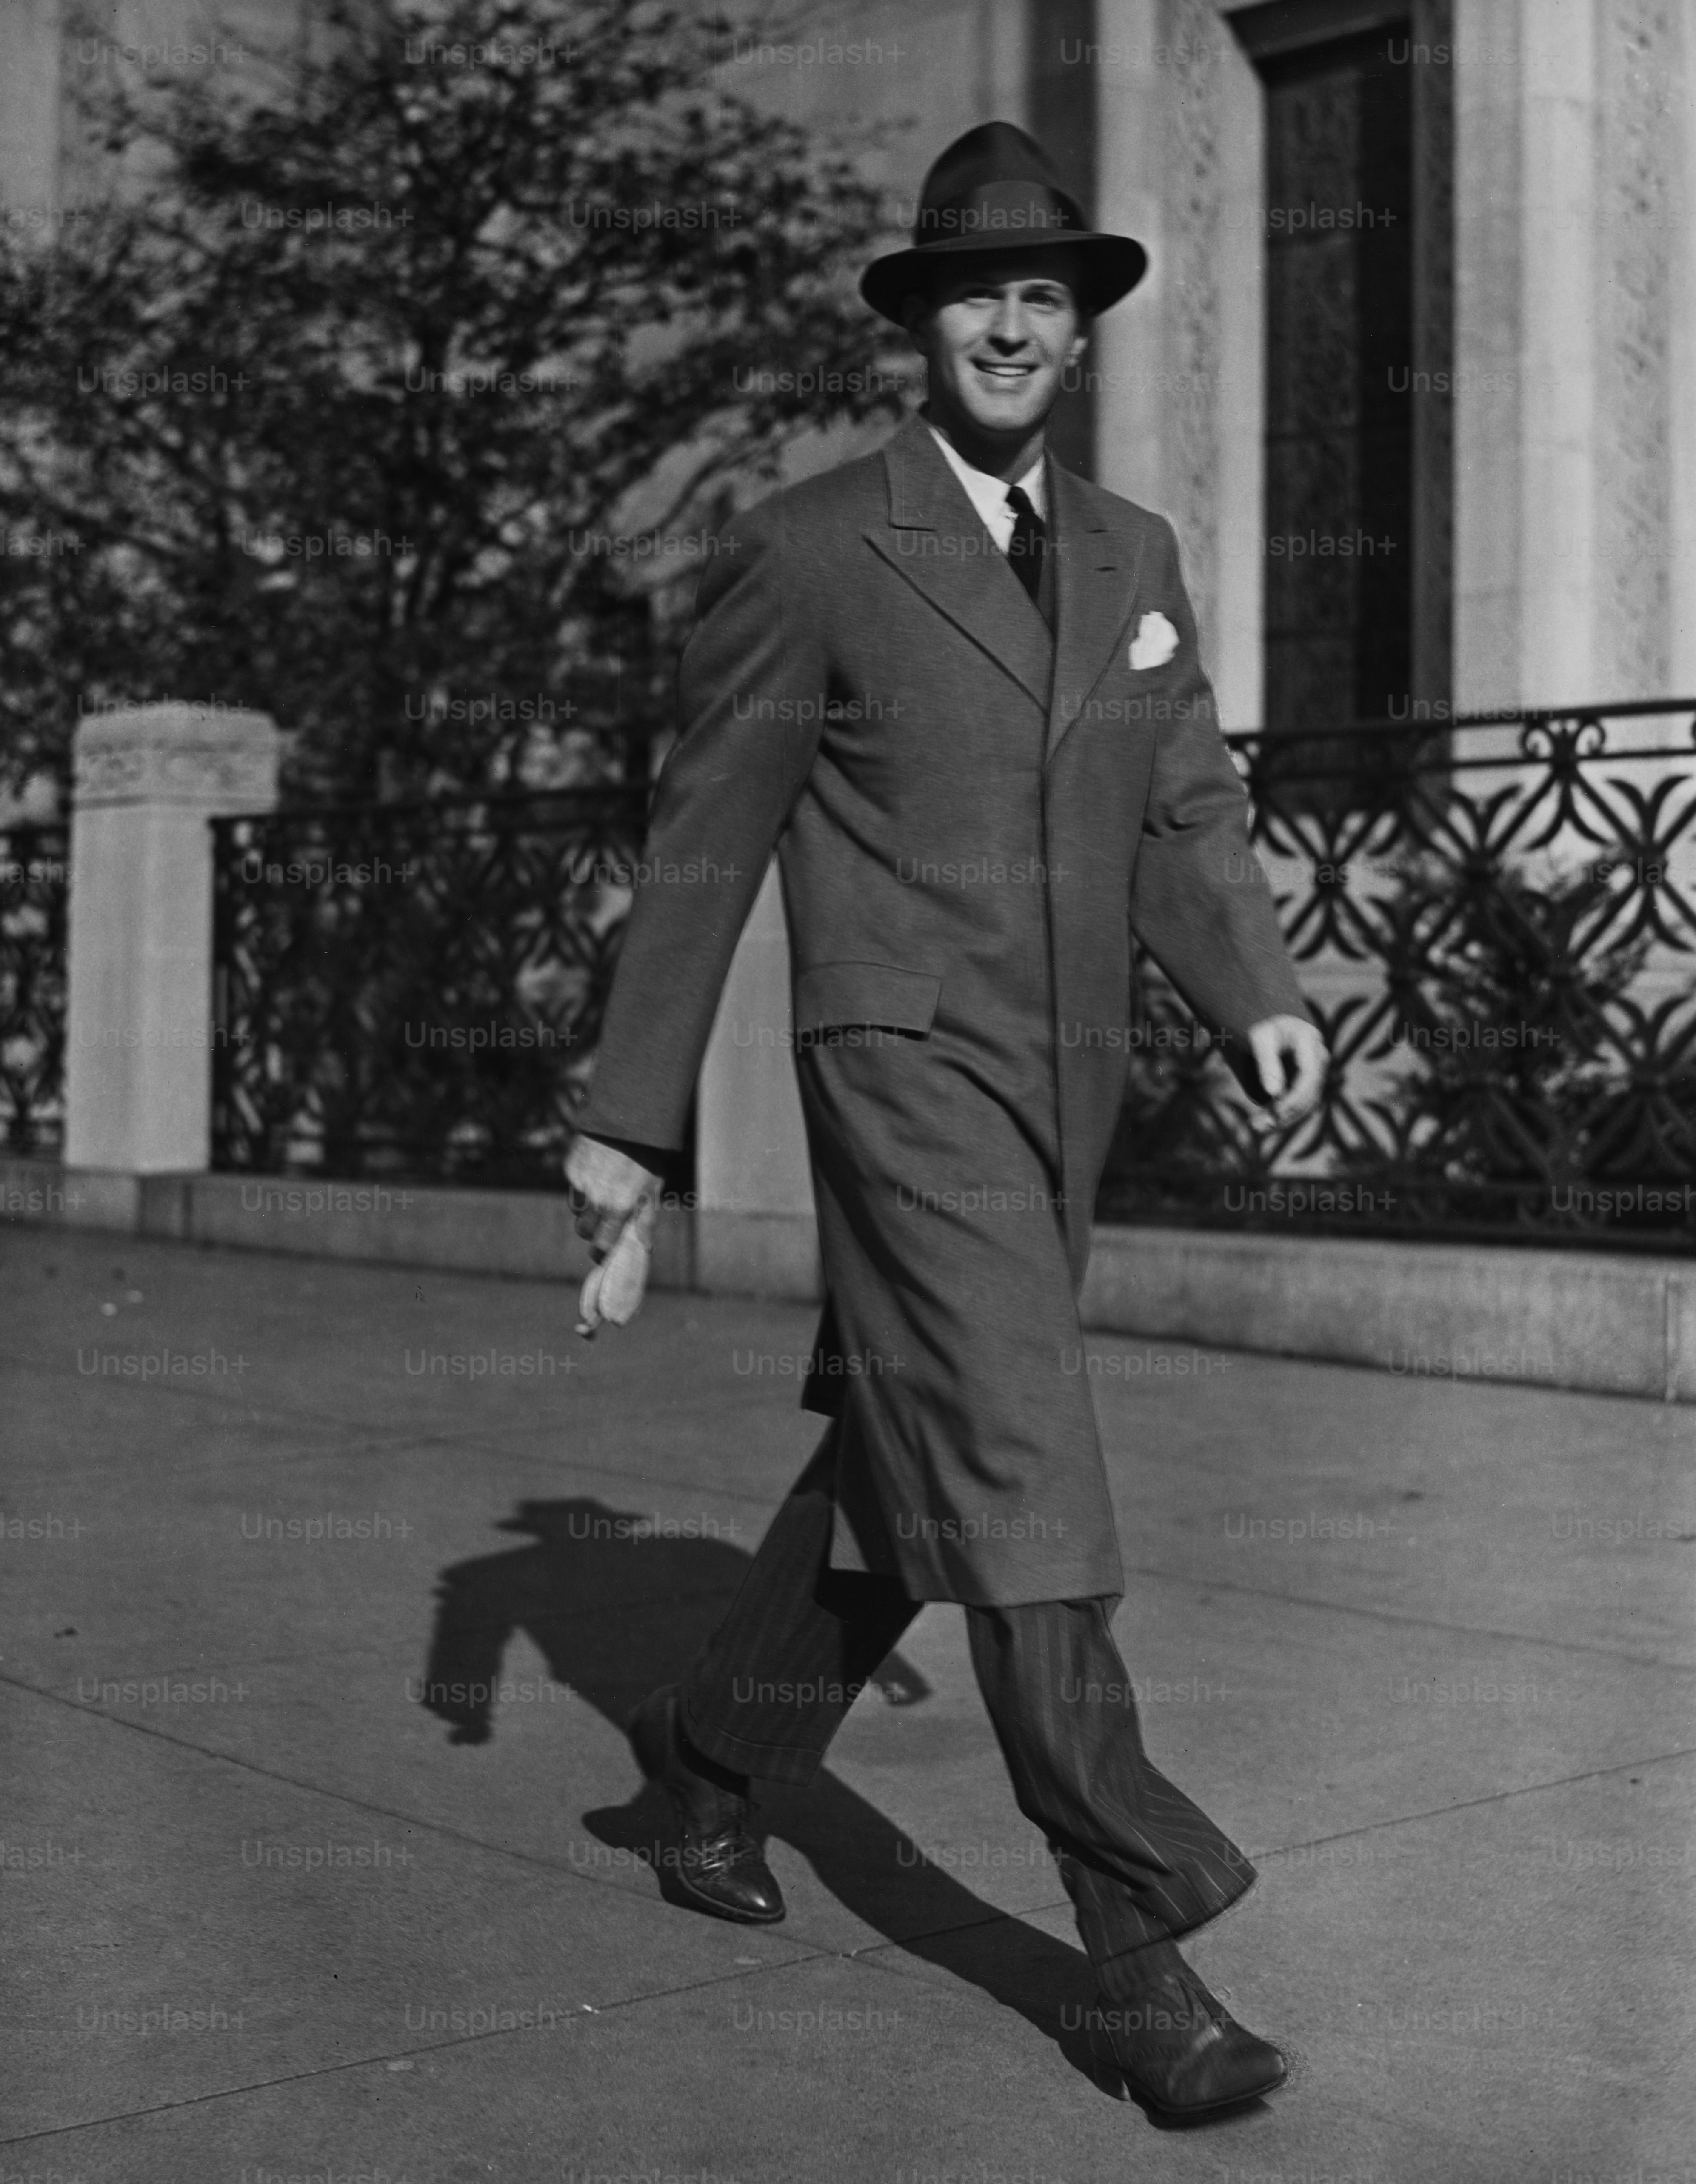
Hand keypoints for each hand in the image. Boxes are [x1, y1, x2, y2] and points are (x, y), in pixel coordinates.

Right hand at [564, 1134, 662, 1335]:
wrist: (630, 1121)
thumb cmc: (648, 1159)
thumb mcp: (653, 1190)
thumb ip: (646, 1220)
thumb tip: (644, 1248)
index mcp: (619, 1207)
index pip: (600, 1245)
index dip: (600, 1252)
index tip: (603, 1252)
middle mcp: (596, 1198)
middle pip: (583, 1230)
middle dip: (593, 1230)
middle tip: (605, 1221)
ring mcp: (580, 1183)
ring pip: (576, 1209)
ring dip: (587, 1208)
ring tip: (604, 1191)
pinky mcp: (570, 1168)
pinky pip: (573, 1187)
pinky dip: (582, 1186)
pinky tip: (597, 1173)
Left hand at [1244, 1014, 1326, 1129]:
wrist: (1272, 1023)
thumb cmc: (1264, 1026)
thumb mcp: (1259, 1039)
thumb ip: (1266, 1063)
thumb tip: (1274, 1094)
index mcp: (1310, 1042)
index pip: (1309, 1076)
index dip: (1294, 1097)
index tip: (1274, 1111)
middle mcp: (1319, 1059)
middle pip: (1310, 1093)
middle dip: (1286, 1113)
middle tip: (1257, 1124)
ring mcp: (1316, 1072)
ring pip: (1307, 1103)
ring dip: (1285, 1118)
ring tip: (1257, 1126)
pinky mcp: (1308, 1083)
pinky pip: (1301, 1103)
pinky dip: (1285, 1114)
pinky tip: (1266, 1122)